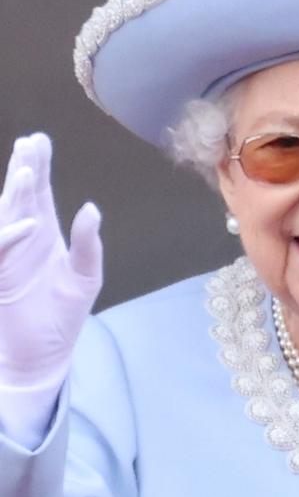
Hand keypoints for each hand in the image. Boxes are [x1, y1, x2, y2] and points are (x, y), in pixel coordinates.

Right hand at [0, 132, 102, 390]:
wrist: (43, 356)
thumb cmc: (63, 319)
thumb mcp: (85, 279)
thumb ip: (88, 246)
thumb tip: (91, 209)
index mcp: (44, 235)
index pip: (39, 194)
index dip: (39, 167)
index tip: (40, 140)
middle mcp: (22, 239)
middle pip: (19, 197)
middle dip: (24, 169)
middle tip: (30, 143)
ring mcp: (6, 256)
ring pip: (5, 216)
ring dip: (13, 195)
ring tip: (25, 171)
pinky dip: (11, 236)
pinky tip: (30, 224)